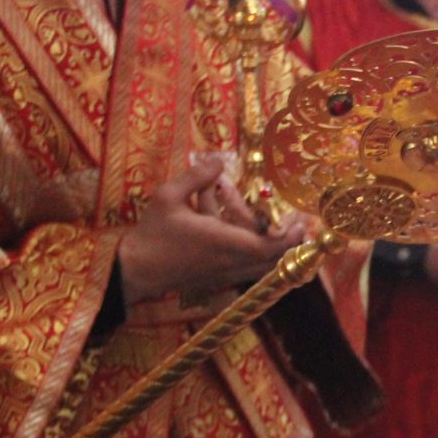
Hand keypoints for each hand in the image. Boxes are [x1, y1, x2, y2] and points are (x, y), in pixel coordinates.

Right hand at [118, 161, 306, 306]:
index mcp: (224, 242)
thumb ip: (196, 177)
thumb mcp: (168, 196)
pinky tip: (229, 220)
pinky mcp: (221, 278)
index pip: (271, 246)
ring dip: (267, 239)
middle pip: (275, 256)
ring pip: (264, 262)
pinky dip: (251, 247)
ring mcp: (228, 273)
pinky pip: (249, 266)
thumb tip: (219, 160)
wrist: (137, 270)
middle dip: (288, 237)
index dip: (291, 236)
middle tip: (297, 218)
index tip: (301, 221)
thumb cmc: (153, 233)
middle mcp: (232, 262)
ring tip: (250, 208)